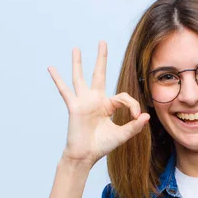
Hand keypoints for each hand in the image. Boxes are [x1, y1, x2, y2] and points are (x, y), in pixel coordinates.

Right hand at [48, 41, 149, 165]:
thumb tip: (146, 116)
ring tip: (76, 48)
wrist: (86, 156)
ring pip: (80, 78)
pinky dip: (57, 79)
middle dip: (101, 58)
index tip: (137, 117)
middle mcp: (95, 100)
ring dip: (78, 63)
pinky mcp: (74, 106)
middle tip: (102, 42)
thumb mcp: (122, 135)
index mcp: (107, 105)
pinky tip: (51, 67)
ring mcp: (83, 102)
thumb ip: (134, 126)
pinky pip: (65, 90)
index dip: (133, 105)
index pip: (123, 97)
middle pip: (99, 74)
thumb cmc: (102, 146)